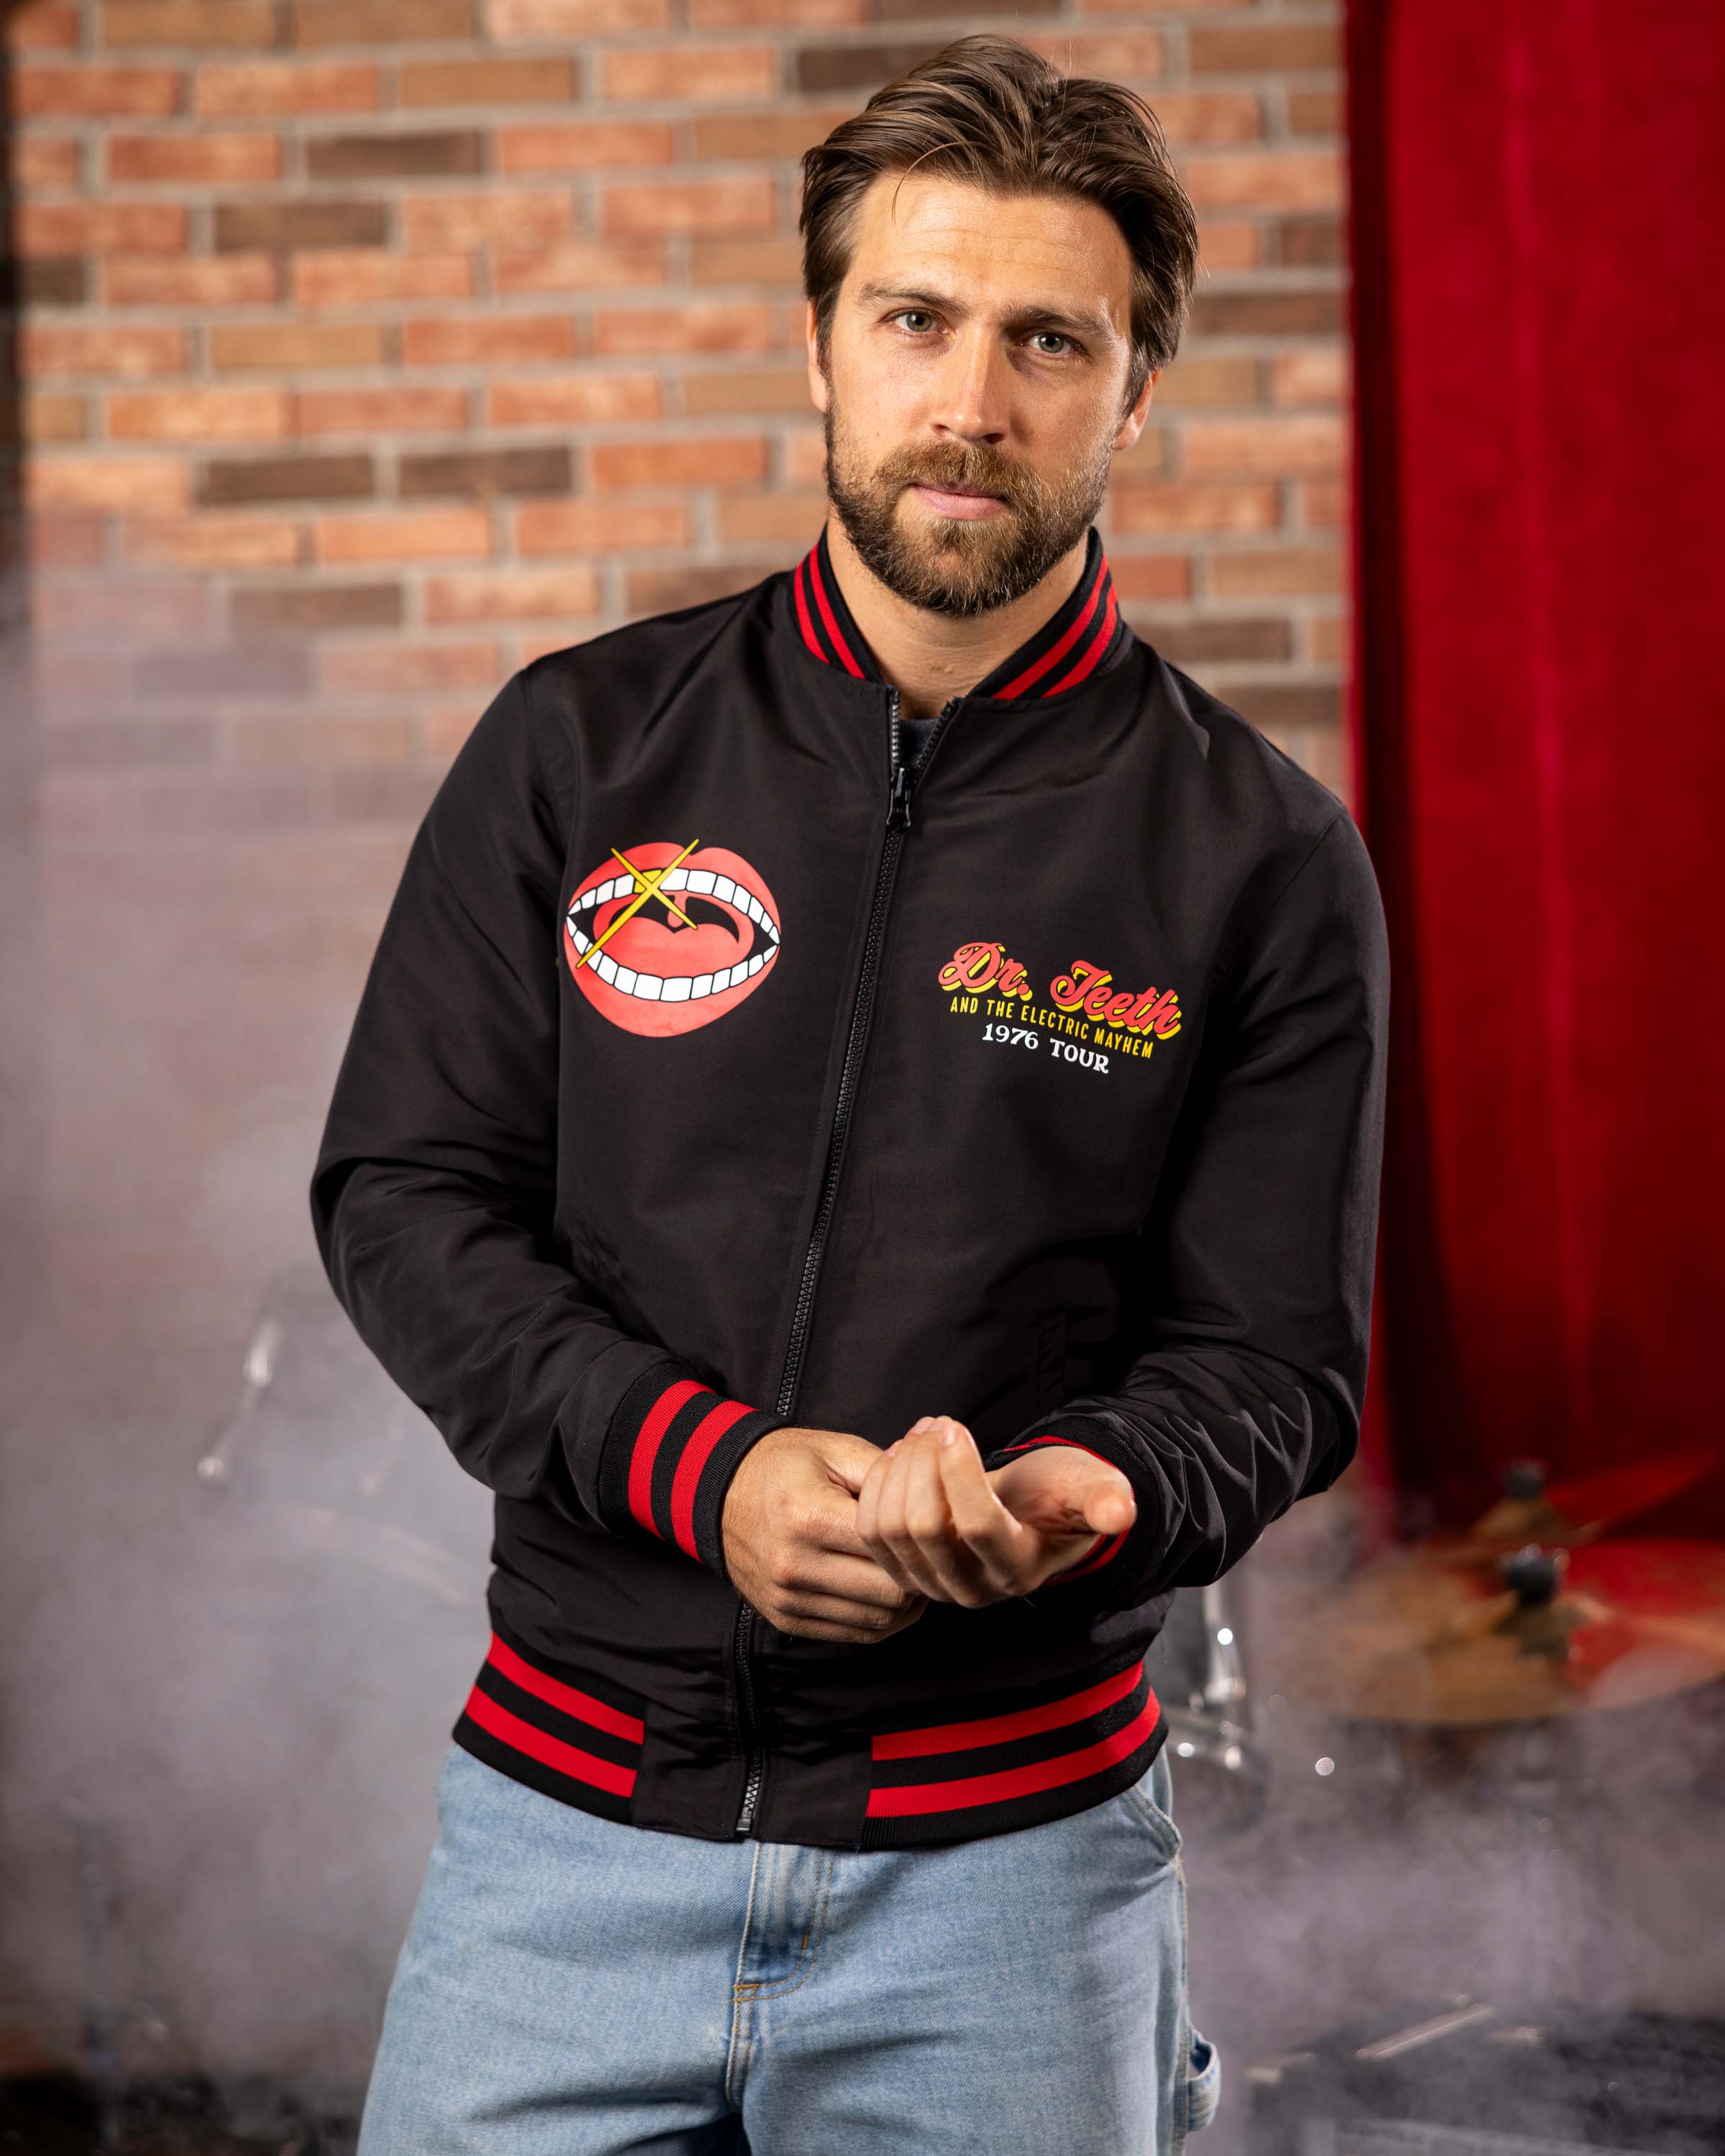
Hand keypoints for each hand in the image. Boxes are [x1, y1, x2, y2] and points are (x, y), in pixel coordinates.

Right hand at [720, 1426, 928, 1643]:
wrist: (719, 1492)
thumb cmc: (783, 1465)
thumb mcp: (834, 1450)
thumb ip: (887, 1471)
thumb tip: (938, 1495)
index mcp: (808, 1516)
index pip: (892, 1549)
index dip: (925, 1541)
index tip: (936, 1528)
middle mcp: (795, 1566)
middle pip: (891, 1594)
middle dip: (919, 1575)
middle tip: (930, 1554)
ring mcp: (788, 1599)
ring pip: (878, 1622)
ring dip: (905, 1603)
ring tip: (910, 1571)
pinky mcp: (786, 1620)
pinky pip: (854, 1635)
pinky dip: (880, 1619)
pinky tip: (886, 1591)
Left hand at [856, 1414, 1135, 1605]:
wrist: (1028, 1509)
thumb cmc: (1059, 1493)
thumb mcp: (1093, 1488)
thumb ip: (1106, 1499)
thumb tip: (1120, 1511)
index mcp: (1019, 1569)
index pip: (977, 1526)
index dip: (959, 1472)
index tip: (952, 1426)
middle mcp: (973, 1589)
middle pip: (925, 1526)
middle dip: (922, 1463)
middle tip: (936, 1423)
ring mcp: (934, 1586)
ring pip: (891, 1528)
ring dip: (898, 1470)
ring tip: (920, 1433)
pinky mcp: (904, 1572)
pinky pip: (871, 1532)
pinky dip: (877, 1487)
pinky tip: (899, 1456)